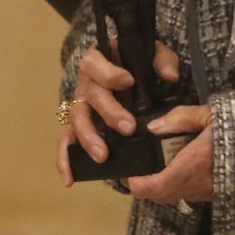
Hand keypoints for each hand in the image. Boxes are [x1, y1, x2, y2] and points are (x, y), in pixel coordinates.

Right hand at [56, 40, 180, 185]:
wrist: (131, 79)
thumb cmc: (139, 65)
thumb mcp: (153, 55)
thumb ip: (163, 61)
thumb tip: (170, 77)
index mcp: (98, 61)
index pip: (96, 64)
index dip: (109, 73)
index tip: (129, 81)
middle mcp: (85, 83)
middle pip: (90, 96)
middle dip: (108, 112)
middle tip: (128, 128)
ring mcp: (81, 106)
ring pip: (76, 121)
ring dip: (88, 138)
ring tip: (103, 156)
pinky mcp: (79, 127)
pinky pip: (66, 142)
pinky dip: (65, 160)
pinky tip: (69, 178)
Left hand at [127, 104, 213, 204]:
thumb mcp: (209, 114)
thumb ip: (180, 118)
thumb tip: (152, 127)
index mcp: (196, 162)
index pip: (159, 185)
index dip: (138, 184)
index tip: (127, 174)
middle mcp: (199, 183)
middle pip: (161, 196)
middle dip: (143, 186)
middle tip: (133, 170)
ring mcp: (207, 192)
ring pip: (173, 197)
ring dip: (158, 187)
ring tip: (151, 168)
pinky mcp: (213, 194)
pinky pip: (186, 195)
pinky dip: (174, 186)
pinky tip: (174, 170)